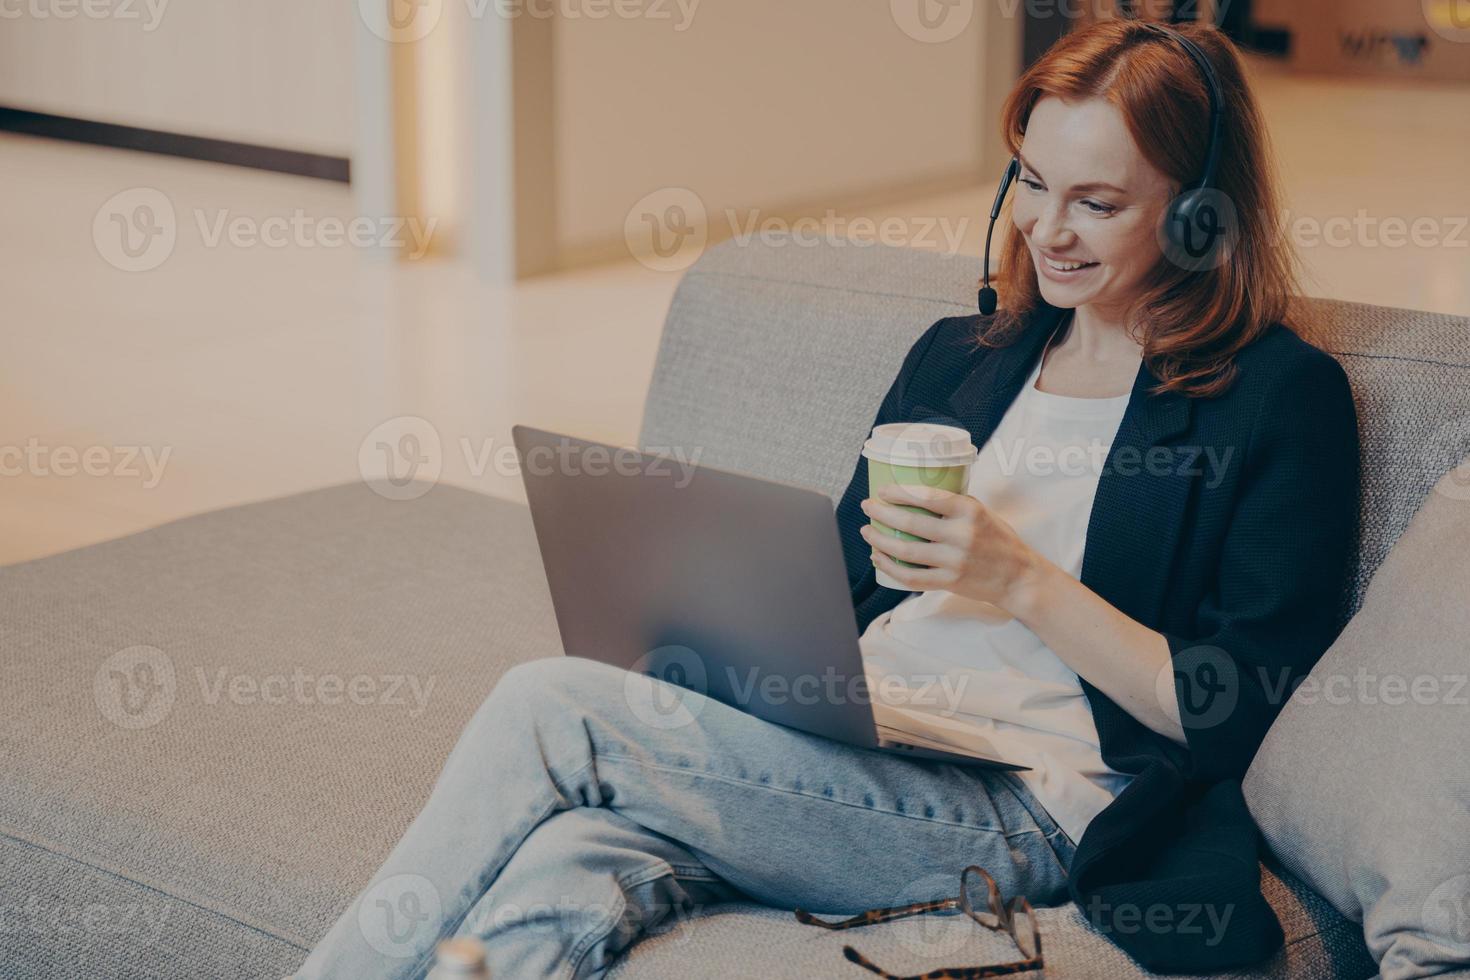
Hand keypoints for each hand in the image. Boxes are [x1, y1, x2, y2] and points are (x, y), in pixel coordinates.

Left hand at [859, 483, 1050, 611]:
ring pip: (906, 551)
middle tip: (868, 506)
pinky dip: (890, 567)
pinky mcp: (949, 582)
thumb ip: (953, 504)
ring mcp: (955, 560)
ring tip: (867, 530)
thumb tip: (914, 493)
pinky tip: (878, 557)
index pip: (927, 497)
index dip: (899, 493)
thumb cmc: (998, 540)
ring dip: (879, 540)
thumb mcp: (982, 512)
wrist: (1018, 577)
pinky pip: (911, 576)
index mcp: (970, 511)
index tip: (882, 490)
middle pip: (910, 524)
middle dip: (882, 513)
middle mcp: (962, 535)